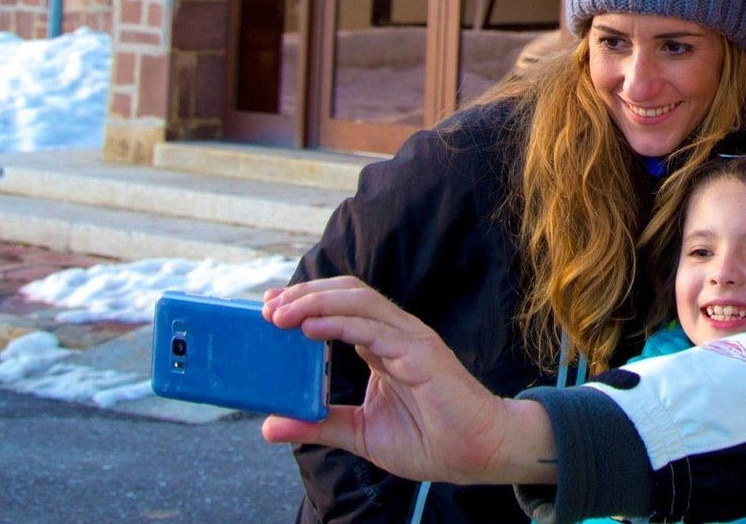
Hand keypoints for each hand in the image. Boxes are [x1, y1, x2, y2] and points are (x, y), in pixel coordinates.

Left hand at [260, 277, 557, 485]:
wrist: (478, 453)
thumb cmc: (431, 440)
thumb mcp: (360, 434)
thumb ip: (319, 424)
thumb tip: (270, 425)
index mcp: (383, 346)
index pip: (340, 308)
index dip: (305, 303)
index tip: (268, 310)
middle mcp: (396, 334)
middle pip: (347, 293)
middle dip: (304, 295)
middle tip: (267, 308)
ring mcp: (410, 339)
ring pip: (359, 301)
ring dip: (315, 302)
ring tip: (280, 315)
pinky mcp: (420, 353)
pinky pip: (374, 329)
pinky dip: (339, 323)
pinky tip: (311, 329)